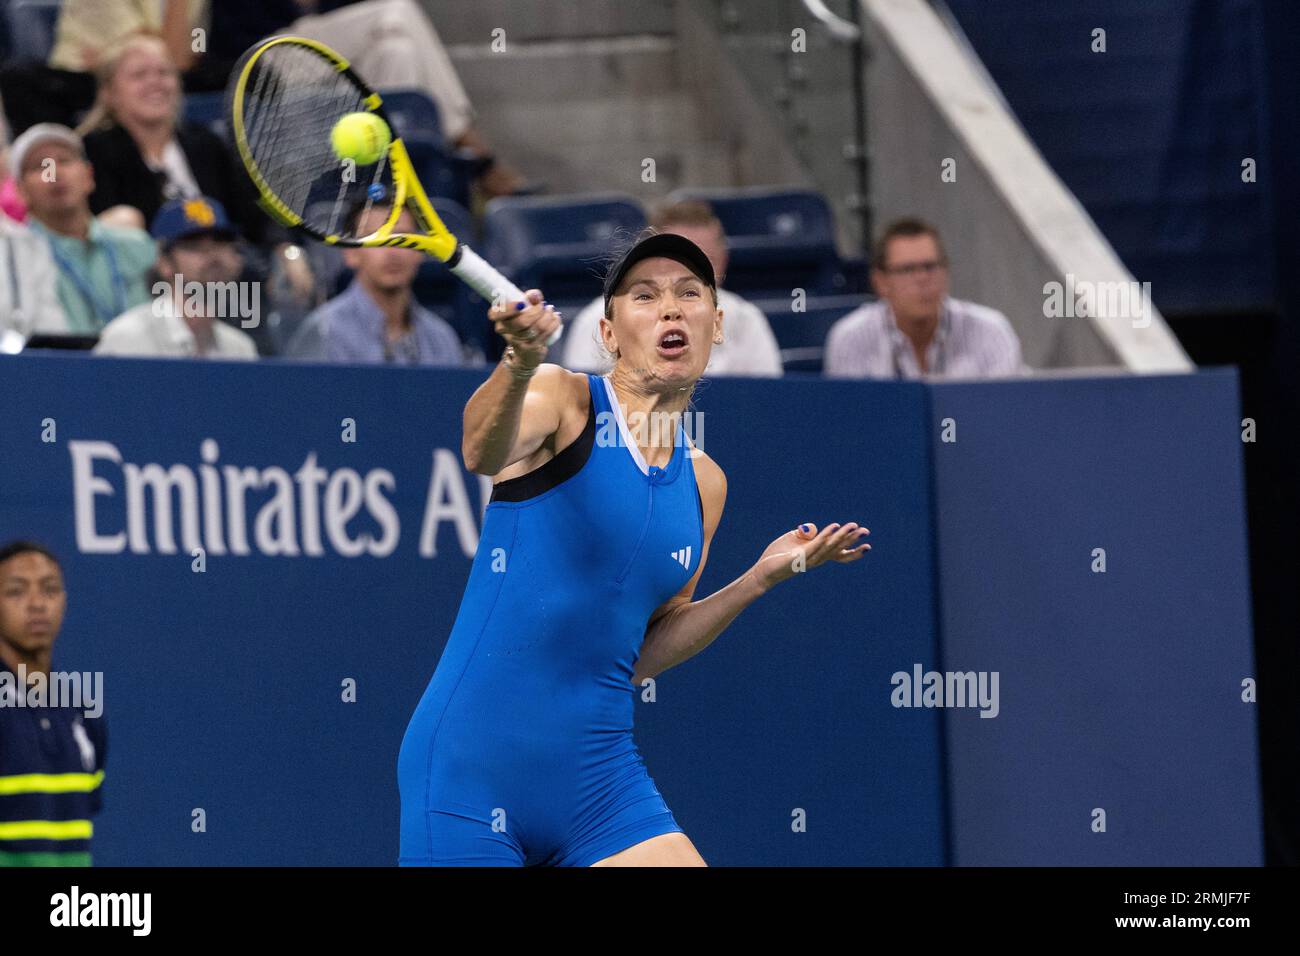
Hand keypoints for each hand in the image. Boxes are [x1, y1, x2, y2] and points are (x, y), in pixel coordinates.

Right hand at [488, 289, 560, 371]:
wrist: (525, 352)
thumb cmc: (523, 323)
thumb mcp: (522, 309)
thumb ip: (527, 299)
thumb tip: (535, 295)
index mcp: (499, 320)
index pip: (495, 314)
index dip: (508, 309)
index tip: (521, 303)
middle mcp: (506, 332)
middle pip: (522, 322)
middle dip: (536, 311)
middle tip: (542, 305)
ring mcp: (519, 342)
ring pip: (537, 327)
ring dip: (547, 315)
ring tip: (549, 310)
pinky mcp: (532, 348)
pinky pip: (546, 332)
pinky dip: (553, 322)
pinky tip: (555, 317)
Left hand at [751, 522, 869, 591]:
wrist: (763, 570)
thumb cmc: (778, 555)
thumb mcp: (792, 538)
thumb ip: (804, 533)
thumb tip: (813, 528)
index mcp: (816, 555)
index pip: (838, 552)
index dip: (852, 547)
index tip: (866, 541)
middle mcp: (816, 558)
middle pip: (838, 549)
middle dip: (852, 540)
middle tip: (866, 531)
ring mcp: (810, 558)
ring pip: (830, 546)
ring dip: (842, 536)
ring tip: (854, 526)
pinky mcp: (801, 557)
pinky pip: (816, 545)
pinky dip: (825, 536)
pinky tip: (834, 527)